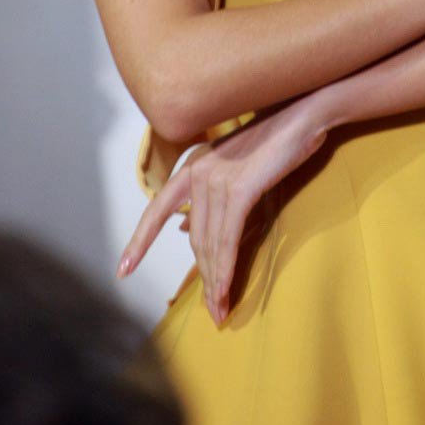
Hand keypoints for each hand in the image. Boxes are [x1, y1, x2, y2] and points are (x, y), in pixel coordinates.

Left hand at [116, 95, 330, 324]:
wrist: (302, 115)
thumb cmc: (273, 141)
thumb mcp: (232, 169)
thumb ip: (208, 197)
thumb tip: (184, 228)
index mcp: (191, 165)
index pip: (156, 210)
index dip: (139, 242)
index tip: (122, 270)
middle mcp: (197, 171)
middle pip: (194, 239)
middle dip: (202, 277)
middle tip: (211, 309)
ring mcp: (216, 179)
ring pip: (209, 244)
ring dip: (215, 281)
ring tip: (219, 309)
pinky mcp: (239, 189)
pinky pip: (228, 239)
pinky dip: (225, 269)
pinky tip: (224, 290)